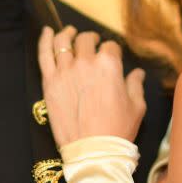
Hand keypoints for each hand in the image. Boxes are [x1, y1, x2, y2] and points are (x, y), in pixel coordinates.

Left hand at [37, 26, 146, 147]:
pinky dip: (45, 39)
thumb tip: (137, 73)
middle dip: (91, 40)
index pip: (110, 46)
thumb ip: (136, 85)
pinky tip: (47, 31)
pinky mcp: (50, 82)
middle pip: (86, 40)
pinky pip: (44, 54)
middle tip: (92, 44)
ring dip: (68, 34)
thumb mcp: (136, 106)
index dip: (112, 50)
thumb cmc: (117, 130)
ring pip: (64, 42)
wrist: (93, 151)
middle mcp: (86, 62)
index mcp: (109, 65)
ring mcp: (65, 71)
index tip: (111, 55)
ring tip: (70, 32)